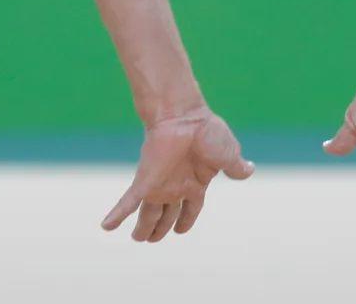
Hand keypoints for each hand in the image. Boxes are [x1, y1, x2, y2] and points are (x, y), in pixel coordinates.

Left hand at [101, 109, 252, 241]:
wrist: (184, 117)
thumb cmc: (207, 132)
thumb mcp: (228, 154)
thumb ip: (236, 167)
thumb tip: (250, 170)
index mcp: (196, 182)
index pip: (191, 208)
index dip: (186, 220)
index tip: (181, 231)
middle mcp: (176, 186)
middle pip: (166, 214)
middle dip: (160, 229)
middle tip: (151, 239)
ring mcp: (159, 184)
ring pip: (148, 214)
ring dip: (143, 229)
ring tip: (137, 238)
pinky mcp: (144, 181)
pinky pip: (127, 203)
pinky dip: (117, 216)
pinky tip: (106, 226)